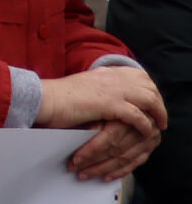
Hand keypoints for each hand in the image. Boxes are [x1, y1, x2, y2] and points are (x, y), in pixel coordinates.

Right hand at [39, 60, 168, 182]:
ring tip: (159, 125)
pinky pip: (137, 115)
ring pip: (148, 98)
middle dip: (158, 101)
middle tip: (160, 116)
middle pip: (148, 85)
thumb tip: (105, 96)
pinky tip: (145, 131)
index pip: (138, 74)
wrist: (43, 99)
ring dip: (158, 113)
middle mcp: (112, 77)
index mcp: (105, 72)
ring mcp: (112, 89)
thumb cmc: (56, 97)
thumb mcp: (81, 86)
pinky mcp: (109, 104)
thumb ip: (97, 87)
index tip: (152, 101)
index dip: (149, 87)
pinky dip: (144, 124)